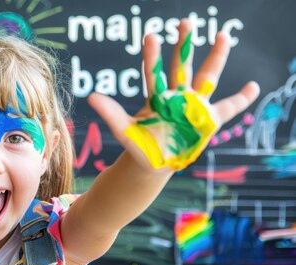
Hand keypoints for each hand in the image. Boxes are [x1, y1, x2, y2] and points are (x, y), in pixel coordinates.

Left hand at [88, 19, 259, 170]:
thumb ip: (111, 114)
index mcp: (157, 98)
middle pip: (182, 66)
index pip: (154, 73)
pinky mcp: (208, 121)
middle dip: (184, 45)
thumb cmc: (139, 145)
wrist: (153, 163)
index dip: (152, 56)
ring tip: (222, 35)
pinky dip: (241, 99)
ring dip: (216, 57)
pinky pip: (228, 108)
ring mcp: (194, 107)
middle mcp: (176, 97)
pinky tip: (253, 86)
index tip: (150, 36)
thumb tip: (91, 97)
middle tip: (185, 21)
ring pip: (207, 78)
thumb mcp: (124, 131)